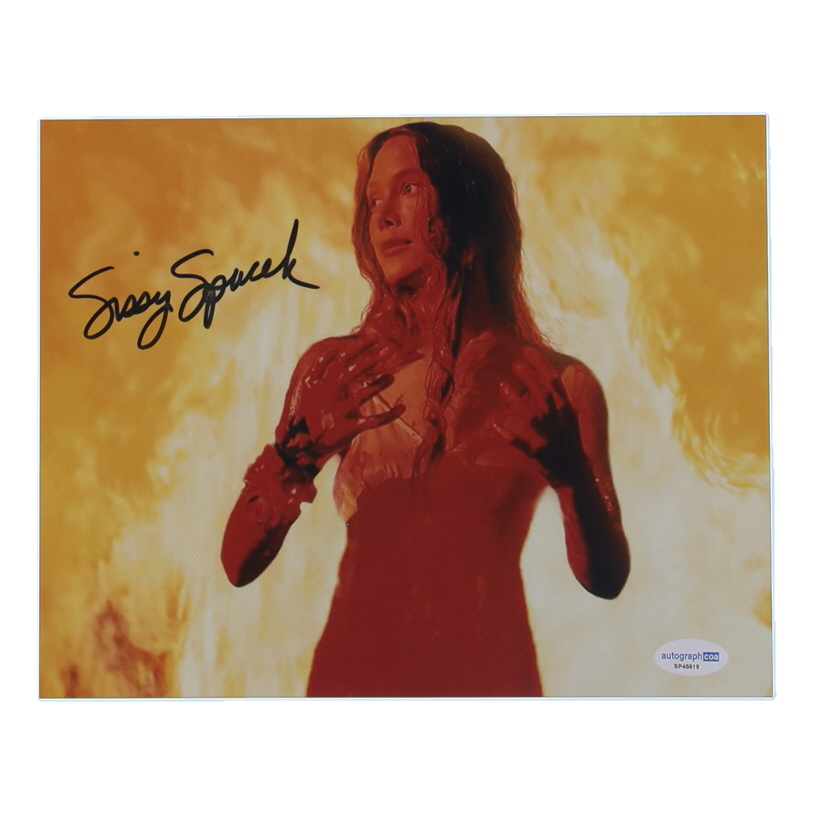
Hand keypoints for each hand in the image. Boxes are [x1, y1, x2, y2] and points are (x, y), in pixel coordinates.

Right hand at [276, 336, 407, 470]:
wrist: (299, 446)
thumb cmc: (306, 415)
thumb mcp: (305, 391)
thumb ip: (319, 372)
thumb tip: (331, 351)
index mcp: (319, 384)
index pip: (341, 359)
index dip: (358, 347)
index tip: (372, 337)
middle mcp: (329, 396)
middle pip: (353, 372)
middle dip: (370, 359)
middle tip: (387, 349)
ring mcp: (339, 412)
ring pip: (364, 394)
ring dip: (380, 384)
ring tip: (392, 376)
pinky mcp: (348, 428)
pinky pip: (373, 421)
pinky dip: (389, 415)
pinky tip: (402, 408)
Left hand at [494, 348, 588, 487]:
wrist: (580, 482)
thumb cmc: (571, 453)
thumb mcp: (565, 427)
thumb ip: (554, 407)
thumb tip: (549, 388)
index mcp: (566, 414)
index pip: (554, 384)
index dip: (540, 365)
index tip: (526, 351)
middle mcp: (559, 423)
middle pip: (543, 394)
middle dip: (529, 376)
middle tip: (514, 362)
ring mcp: (550, 439)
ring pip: (531, 416)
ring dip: (516, 400)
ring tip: (502, 385)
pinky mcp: (540, 457)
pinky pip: (522, 444)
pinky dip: (508, 435)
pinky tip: (495, 424)